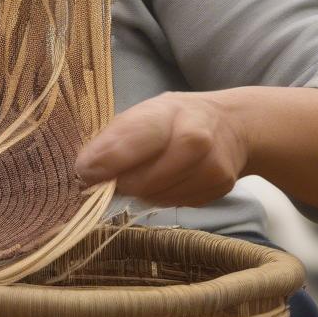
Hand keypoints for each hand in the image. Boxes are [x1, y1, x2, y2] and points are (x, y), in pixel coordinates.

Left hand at [74, 92, 248, 206]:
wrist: (233, 125)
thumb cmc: (175, 118)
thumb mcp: (143, 113)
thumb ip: (114, 139)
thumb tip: (84, 170)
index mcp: (169, 112)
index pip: (136, 139)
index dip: (106, 160)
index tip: (84, 171)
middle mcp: (195, 139)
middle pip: (143, 179)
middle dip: (120, 182)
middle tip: (110, 179)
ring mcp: (211, 167)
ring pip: (156, 197)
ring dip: (140, 192)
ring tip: (142, 174)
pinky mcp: (219, 189)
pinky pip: (175, 204)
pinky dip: (161, 197)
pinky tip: (165, 181)